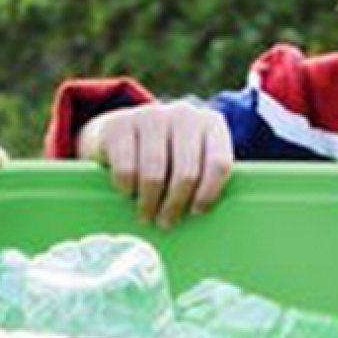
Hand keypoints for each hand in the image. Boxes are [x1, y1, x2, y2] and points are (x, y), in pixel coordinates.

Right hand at [78, 102, 232, 226]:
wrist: (118, 130)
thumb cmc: (164, 154)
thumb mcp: (190, 159)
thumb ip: (205, 177)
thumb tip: (203, 214)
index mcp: (210, 123)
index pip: (219, 163)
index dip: (208, 193)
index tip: (196, 211)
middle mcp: (183, 114)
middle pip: (186, 173)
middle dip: (175, 204)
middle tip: (166, 223)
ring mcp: (150, 115)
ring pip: (155, 174)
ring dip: (149, 202)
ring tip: (146, 215)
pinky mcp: (118, 124)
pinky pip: (126, 169)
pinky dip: (127, 188)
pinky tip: (128, 191)